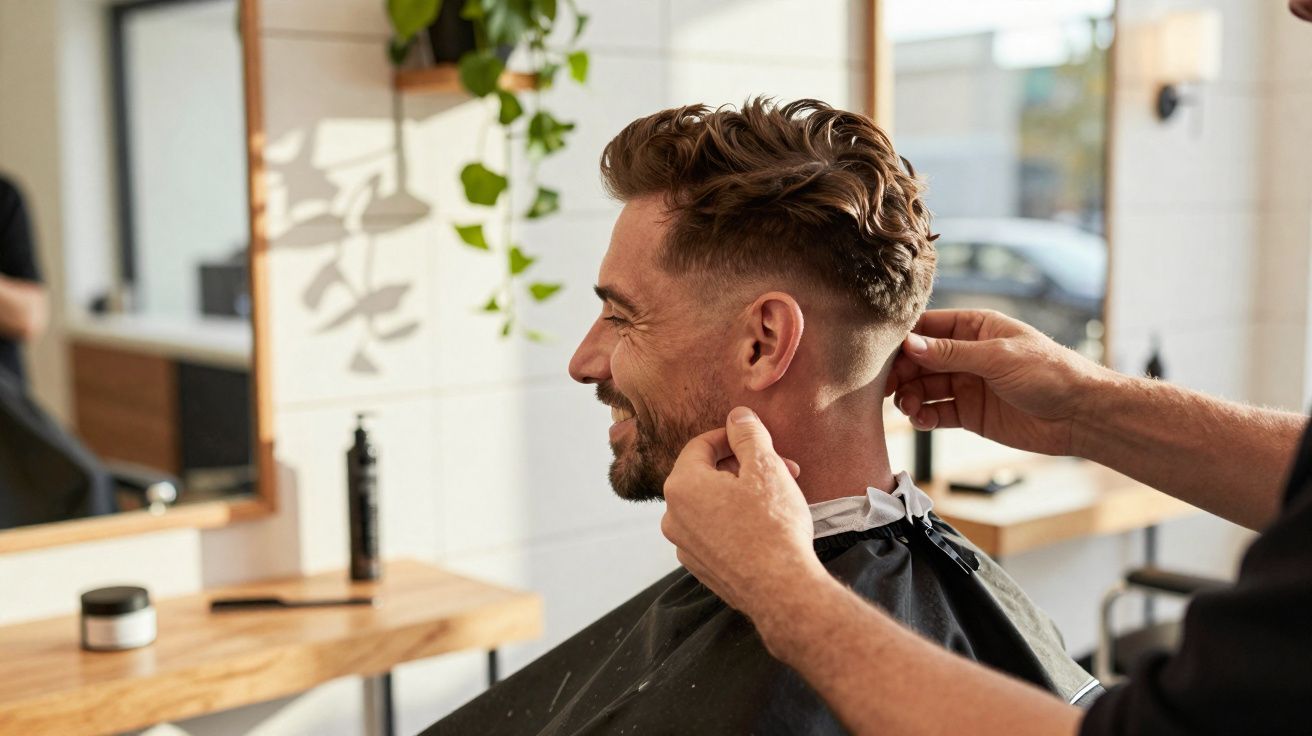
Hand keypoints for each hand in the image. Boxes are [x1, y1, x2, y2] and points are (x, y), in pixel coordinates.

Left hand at [661, 407, 826, 620]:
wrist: (781, 589)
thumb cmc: (773, 527)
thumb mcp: (765, 467)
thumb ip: (747, 434)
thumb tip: (737, 416)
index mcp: (681, 485)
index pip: (701, 444)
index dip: (732, 437)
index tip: (758, 440)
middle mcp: (672, 515)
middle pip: (706, 474)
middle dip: (743, 466)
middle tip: (781, 468)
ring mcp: (684, 544)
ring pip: (711, 503)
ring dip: (741, 492)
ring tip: (778, 496)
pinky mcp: (699, 566)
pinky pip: (714, 530)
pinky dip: (734, 520)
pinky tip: (764, 525)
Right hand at [886, 309, 1116, 456]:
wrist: (1080, 414)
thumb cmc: (1049, 373)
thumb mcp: (998, 357)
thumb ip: (951, 353)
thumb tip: (910, 345)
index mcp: (975, 327)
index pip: (928, 327)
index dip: (904, 339)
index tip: (882, 354)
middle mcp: (967, 354)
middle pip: (920, 360)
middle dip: (901, 372)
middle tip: (887, 387)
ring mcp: (967, 384)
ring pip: (924, 387)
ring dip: (910, 396)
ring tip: (908, 407)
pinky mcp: (970, 413)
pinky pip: (937, 412)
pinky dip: (924, 416)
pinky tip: (922, 420)